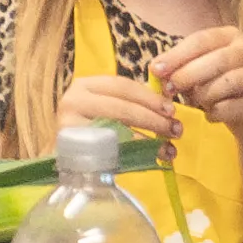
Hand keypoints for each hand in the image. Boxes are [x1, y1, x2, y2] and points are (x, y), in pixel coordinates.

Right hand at [56, 72, 181, 152]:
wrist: (67, 156)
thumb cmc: (90, 130)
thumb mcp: (105, 108)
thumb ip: (130, 103)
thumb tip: (167, 106)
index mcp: (85, 85)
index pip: (122, 86)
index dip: (150, 97)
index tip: (172, 110)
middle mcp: (73, 100)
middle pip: (122, 107)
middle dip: (153, 119)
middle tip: (175, 130)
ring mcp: (70, 123)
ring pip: (117, 129)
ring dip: (148, 139)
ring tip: (168, 148)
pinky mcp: (73, 146)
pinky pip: (110, 149)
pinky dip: (134, 153)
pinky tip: (151, 157)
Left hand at [152, 26, 242, 139]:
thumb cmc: (215, 89)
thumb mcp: (194, 75)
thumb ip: (178, 69)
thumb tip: (155, 69)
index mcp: (230, 36)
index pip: (201, 39)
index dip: (176, 55)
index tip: (156, 70)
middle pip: (218, 59)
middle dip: (188, 75)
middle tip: (170, 90)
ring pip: (229, 82)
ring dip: (205, 96)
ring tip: (196, 103)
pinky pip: (238, 106)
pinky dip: (218, 113)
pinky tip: (211, 115)